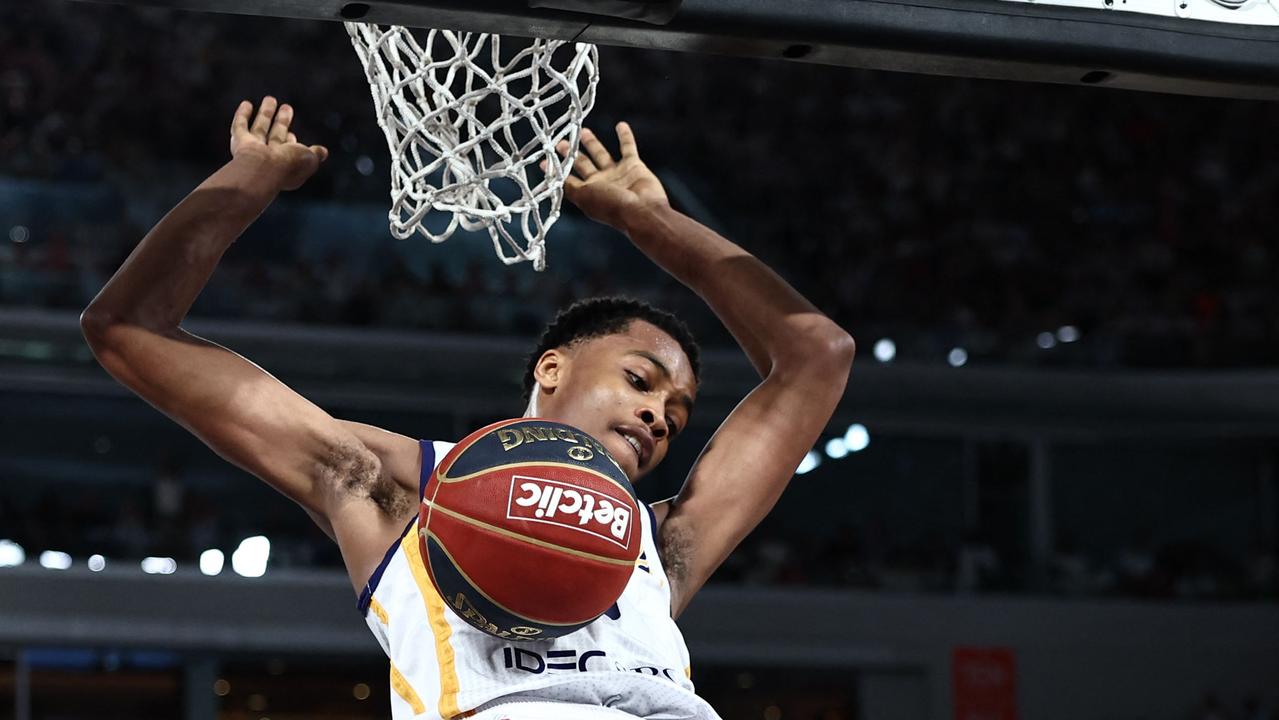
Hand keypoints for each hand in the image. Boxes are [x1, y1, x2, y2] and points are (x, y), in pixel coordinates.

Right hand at [229, 97, 328, 191]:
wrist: (263, 169)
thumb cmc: (288, 165)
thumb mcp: (309, 159)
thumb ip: (315, 154)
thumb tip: (324, 152)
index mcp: (286, 166)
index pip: (288, 151)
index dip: (290, 142)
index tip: (292, 133)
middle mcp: (269, 158)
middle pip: (275, 137)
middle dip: (281, 123)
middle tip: (287, 107)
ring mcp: (254, 150)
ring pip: (260, 128)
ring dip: (265, 114)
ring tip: (270, 99)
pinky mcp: (240, 142)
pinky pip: (239, 127)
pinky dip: (242, 115)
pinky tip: (246, 104)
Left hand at [554, 122, 669, 231]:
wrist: (643, 211)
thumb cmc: (612, 206)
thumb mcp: (583, 196)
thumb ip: (568, 185)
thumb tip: (552, 177)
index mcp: (587, 192)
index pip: (568, 179)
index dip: (557, 171)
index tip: (544, 161)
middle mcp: (601, 183)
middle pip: (583, 164)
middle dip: (571, 154)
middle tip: (561, 141)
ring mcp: (617, 174)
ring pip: (602, 154)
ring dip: (593, 143)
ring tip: (583, 130)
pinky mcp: (634, 166)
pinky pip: (628, 148)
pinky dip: (625, 137)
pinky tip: (621, 125)